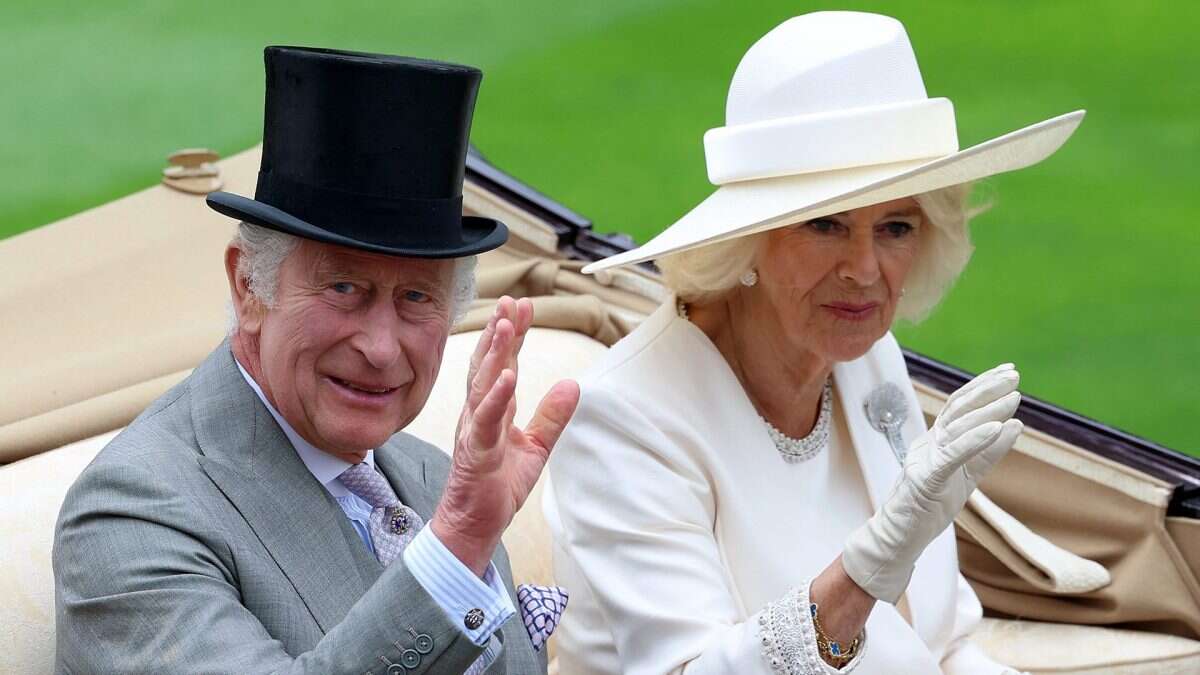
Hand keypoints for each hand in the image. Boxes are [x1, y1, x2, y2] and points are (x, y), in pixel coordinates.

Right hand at [431, 296, 579, 575]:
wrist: (476, 526)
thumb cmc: (497, 486)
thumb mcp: (536, 447)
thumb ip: (552, 415)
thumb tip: (574, 384)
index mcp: (493, 409)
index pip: (503, 364)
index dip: (513, 335)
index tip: (522, 306)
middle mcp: (479, 413)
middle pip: (489, 364)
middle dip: (500, 332)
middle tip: (511, 301)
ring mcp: (475, 430)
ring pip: (483, 385)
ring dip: (495, 354)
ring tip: (507, 326)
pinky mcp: (476, 452)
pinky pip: (486, 421)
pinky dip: (496, 398)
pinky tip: (507, 377)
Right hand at [842, 363, 1023, 601]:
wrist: (899, 537)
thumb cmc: (929, 508)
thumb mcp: (966, 476)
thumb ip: (987, 452)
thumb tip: (1016, 424)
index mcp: (935, 441)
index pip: (959, 406)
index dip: (982, 386)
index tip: (1007, 371)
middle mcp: (928, 444)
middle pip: (957, 408)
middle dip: (987, 389)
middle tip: (1014, 375)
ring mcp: (924, 459)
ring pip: (956, 427)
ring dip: (987, 411)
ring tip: (1013, 398)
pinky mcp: (925, 479)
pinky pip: (952, 455)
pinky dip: (975, 439)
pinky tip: (997, 428)